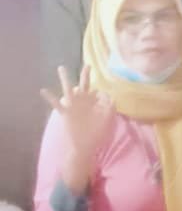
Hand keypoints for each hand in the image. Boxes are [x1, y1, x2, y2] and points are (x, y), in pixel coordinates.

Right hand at [40, 65, 113, 189]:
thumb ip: (110, 105)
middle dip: (86, 75)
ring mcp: (74, 106)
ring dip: (65, 78)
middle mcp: (84, 102)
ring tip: (61, 67)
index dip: (102, 95)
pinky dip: (50, 97)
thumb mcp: (108, 118)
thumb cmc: (97, 133)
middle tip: (88, 65)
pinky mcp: (66, 113)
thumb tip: (104, 93)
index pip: (98, 92)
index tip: (104, 100)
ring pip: (68, 89)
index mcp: (94, 103)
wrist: (85, 146)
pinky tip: (43, 90)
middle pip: (84, 85)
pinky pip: (56, 104)